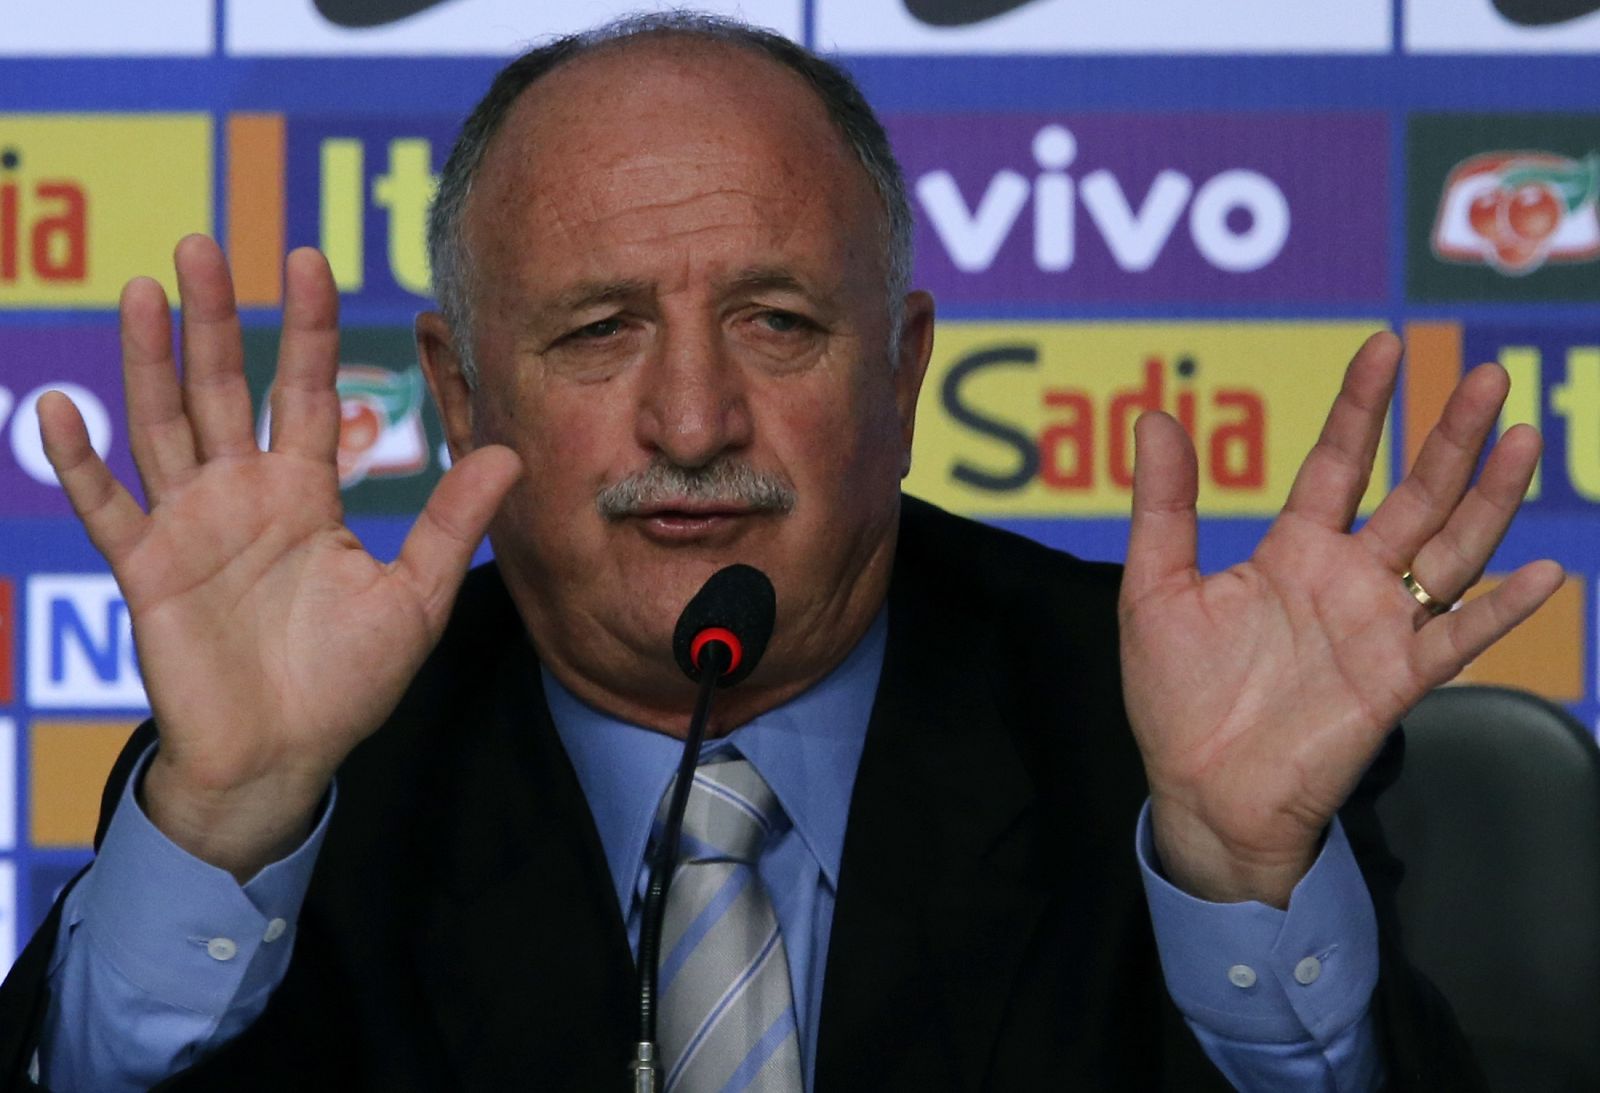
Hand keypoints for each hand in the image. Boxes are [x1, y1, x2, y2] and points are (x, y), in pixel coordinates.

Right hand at [38, 235, 520, 880]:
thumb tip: (513, 452)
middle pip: (223, 387)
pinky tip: (60, 407)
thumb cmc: (347, 681)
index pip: (306, 390)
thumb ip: (453, 525)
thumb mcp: (415, 598)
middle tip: (201, 242)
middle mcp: (244, 494)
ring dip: (147, 362)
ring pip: (162, 425)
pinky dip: (80, 462)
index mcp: (306, 492)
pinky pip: (107, 508)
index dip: (306, 327)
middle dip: (214, 318)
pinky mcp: (147, 569)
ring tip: (142, 291)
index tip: (305, 258)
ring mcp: (190, 525)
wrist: (284, 756)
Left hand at [1119, 331, 1562, 906]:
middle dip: (1450, 436)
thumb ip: (1163, 505)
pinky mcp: (1396, 681)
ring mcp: (1378, 627)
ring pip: (1451, 549)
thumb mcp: (1155, 589)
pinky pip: (1458, 639)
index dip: (1362, 406)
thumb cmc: (1175, 697)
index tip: (1386, 345)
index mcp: (1292, 551)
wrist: (1199, 792)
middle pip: (1414, 493)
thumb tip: (1155, 417)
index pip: (1338, 462)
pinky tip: (1545, 571)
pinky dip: (1502, 609)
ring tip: (1523, 439)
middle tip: (1490, 375)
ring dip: (1490, 499)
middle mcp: (1346, 579)